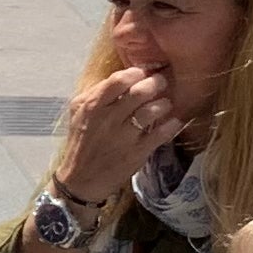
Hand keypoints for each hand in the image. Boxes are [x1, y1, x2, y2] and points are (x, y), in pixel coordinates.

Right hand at [50, 62, 180, 213]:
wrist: (80, 180)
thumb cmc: (81, 142)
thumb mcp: (78, 113)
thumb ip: (97, 93)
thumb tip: (122, 76)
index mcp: (92, 106)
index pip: (118, 80)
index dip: (136, 72)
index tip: (143, 73)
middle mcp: (108, 119)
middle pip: (139, 92)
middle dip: (155, 83)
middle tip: (161, 82)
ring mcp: (124, 137)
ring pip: (151, 112)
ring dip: (163, 104)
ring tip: (165, 103)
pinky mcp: (137, 153)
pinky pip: (161, 134)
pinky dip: (172, 125)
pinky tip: (174, 122)